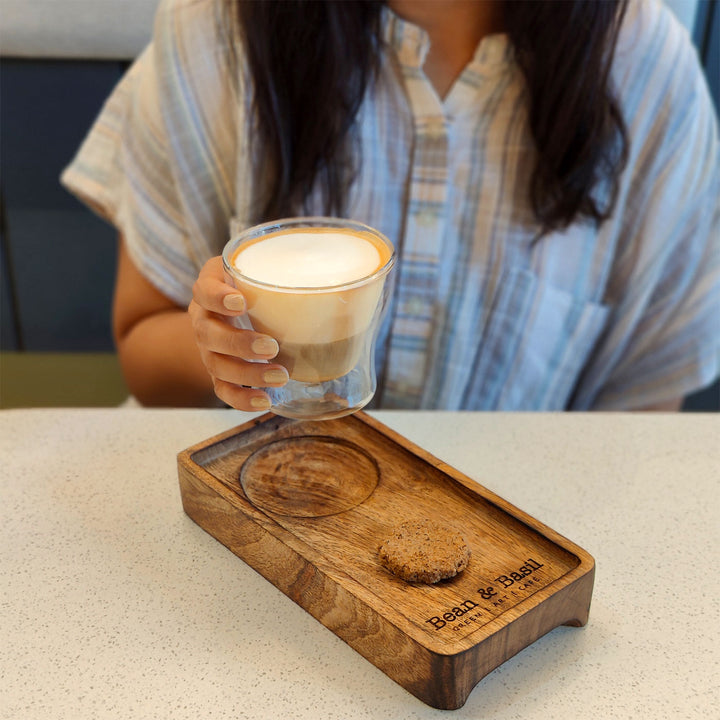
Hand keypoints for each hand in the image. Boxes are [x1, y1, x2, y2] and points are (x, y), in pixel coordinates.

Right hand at [188, 256, 288, 410]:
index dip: (217, 297)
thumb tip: (350, 274)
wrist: (229, 307)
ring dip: (248, 374)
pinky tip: (265, 401)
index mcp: (210, 288)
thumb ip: (289, 266)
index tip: (241, 302)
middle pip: (209, 334)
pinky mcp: (218, 371)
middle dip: (240, 344)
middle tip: (271, 347)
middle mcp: (203, 319)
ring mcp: (208, 349)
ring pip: (217, 365)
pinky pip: (222, 389)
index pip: (204, 290)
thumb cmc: (253, 284)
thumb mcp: (263, 267)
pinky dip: (241, 399)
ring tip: (281, 377)